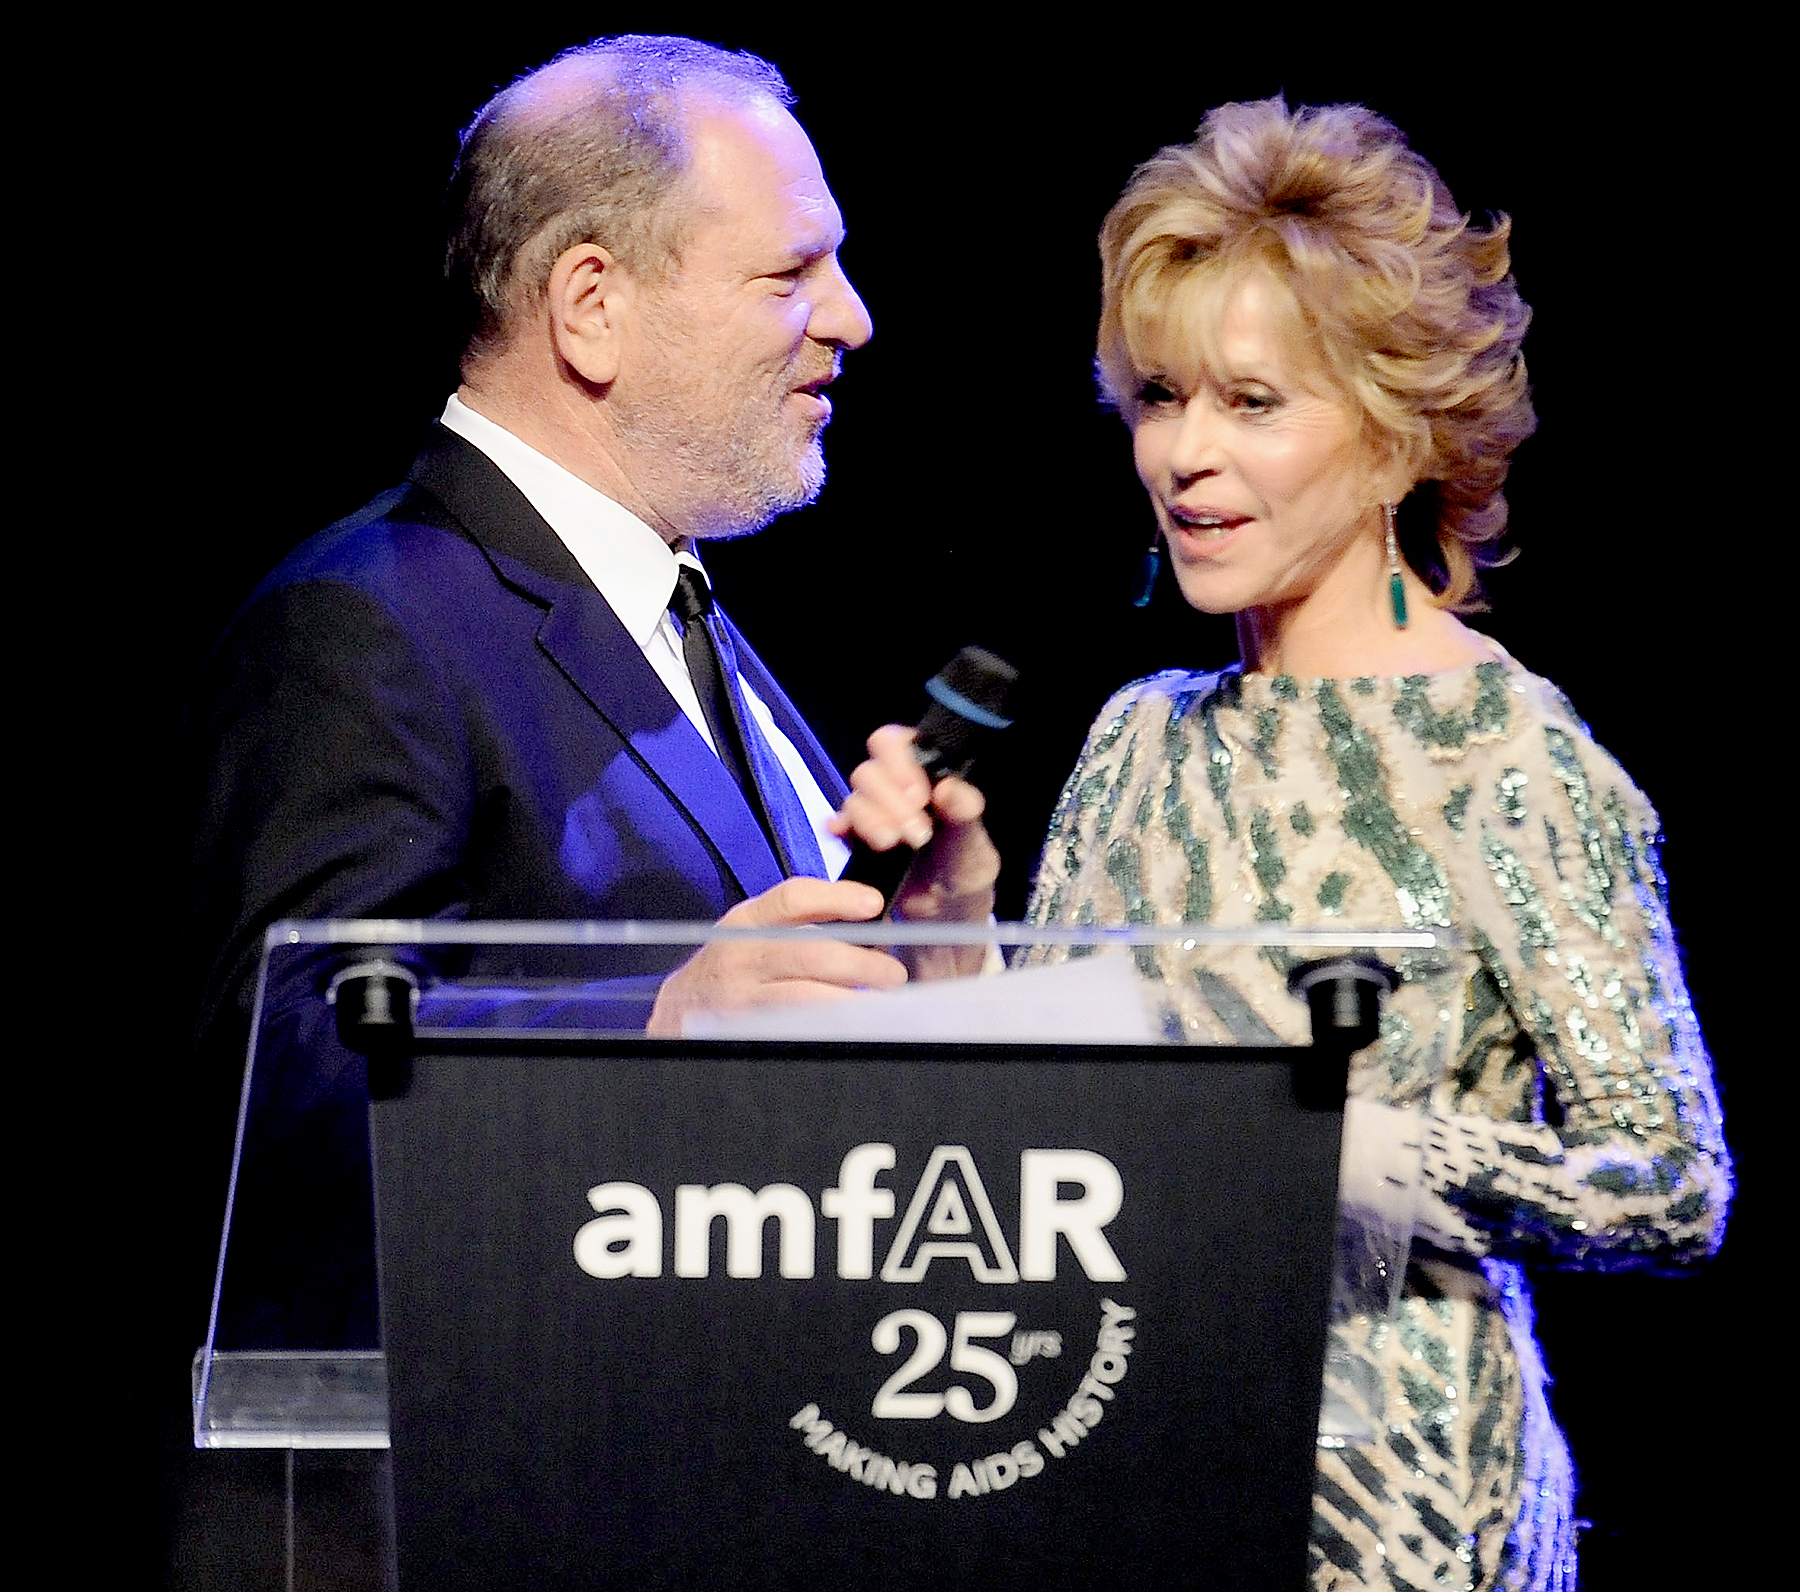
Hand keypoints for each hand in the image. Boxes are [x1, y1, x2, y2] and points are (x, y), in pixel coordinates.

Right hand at [645, 876, 901, 1036]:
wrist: (678, 1008)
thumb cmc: (732, 966)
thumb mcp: (754, 930)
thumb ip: (800, 921)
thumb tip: (871, 920)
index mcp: (746, 921)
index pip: (792, 898)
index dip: (837, 897)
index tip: (873, 904)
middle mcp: (741, 956)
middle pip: (810, 952)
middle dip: (862, 963)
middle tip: (892, 974)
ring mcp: (740, 997)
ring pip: (804, 997)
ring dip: (851, 1000)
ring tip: (880, 1004)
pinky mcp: (743, 1031)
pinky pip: (795, 1029)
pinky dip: (829, 1027)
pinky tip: (853, 1027)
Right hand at [831, 725, 1000, 977]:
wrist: (945, 916)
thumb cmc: (966, 872)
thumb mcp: (975, 848)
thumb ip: (966, 816)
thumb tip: (948, 789)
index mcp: (926, 774)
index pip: (898, 742)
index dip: (900, 761)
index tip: (919, 795)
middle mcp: (896, 786)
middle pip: (870, 770)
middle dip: (890, 801)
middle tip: (916, 833)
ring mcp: (873, 811)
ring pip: (854, 797)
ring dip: (871, 819)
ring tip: (893, 845)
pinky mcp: (856, 838)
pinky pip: (839, 822)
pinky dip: (841, 826)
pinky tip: (844, 836)